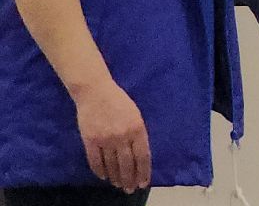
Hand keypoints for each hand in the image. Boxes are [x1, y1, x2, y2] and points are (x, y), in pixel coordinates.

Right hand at [72, 77, 150, 192]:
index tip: (144, 183)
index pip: (143, 156)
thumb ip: (138, 134)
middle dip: (130, 179)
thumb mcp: (136, 116)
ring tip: (119, 185)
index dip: (144, 172)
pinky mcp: (90, 140)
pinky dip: (100, 171)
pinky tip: (104, 177)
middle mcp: (122, 136)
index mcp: (137, 129)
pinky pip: (95, 161)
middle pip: (127, 164)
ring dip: (116, 177)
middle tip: (131, 189)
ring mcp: (105, 139)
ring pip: (112, 165)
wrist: (96, 92)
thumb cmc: (119, 102)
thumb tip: (140, 155)